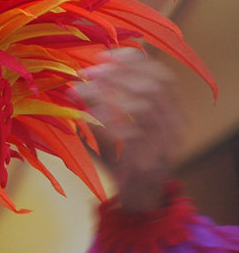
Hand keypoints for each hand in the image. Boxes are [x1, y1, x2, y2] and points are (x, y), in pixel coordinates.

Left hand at [76, 48, 179, 211]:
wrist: (136, 198)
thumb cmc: (121, 159)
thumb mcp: (115, 128)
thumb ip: (104, 105)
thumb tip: (78, 82)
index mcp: (171, 112)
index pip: (162, 76)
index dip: (135, 62)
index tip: (106, 54)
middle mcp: (173, 125)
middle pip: (153, 86)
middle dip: (118, 74)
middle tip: (87, 72)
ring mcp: (163, 144)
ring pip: (142, 107)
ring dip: (108, 94)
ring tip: (81, 90)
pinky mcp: (147, 161)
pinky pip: (129, 135)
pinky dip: (107, 121)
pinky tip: (88, 116)